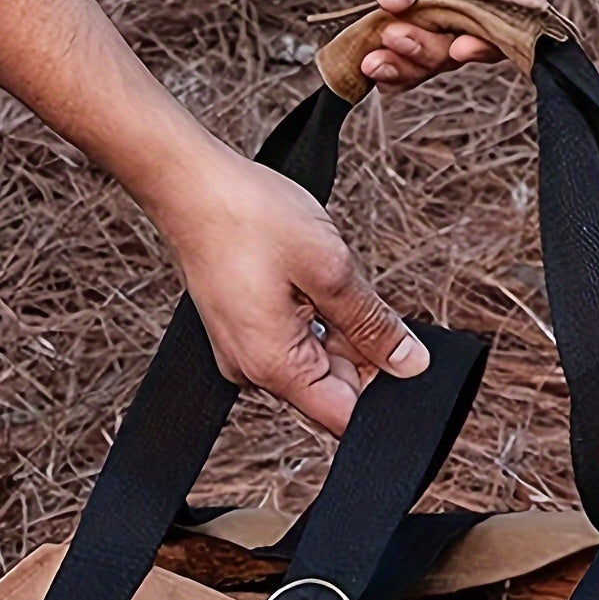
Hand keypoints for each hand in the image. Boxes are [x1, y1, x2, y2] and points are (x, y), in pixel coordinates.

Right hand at [157, 145, 427, 434]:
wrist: (189, 183)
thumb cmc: (246, 217)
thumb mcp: (330, 269)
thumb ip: (374, 324)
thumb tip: (410, 363)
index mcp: (275, 368)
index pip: (347, 416)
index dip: (384, 392)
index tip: (404, 356)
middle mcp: (254, 370)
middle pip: (333, 387)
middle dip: (362, 349)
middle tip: (356, 293)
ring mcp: (243, 350)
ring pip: (316, 359)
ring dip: (338, 326)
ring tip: (324, 276)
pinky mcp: (241, 329)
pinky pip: (292, 339)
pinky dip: (314, 315)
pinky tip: (310, 278)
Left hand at [318, 0, 544, 94]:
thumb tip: (398, 2)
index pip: (522, 4)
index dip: (499, 35)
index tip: (460, 48)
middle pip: (478, 37)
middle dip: (438, 50)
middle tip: (395, 39)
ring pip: (442, 50)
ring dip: (411, 62)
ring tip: (374, 58)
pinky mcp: (410, 2)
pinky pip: (410, 45)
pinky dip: (392, 63)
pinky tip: (370, 69)